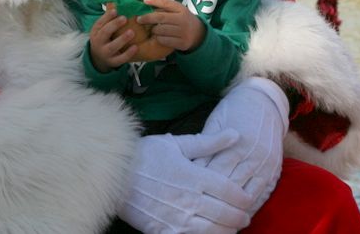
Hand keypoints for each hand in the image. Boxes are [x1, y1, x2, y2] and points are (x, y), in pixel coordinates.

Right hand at [89, 7, 136, 72]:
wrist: (99, 58)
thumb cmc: (104, 38)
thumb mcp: (102, 27)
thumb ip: (109, 16)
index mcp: (96, 31)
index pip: (100, 23)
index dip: (107, 16)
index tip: (116, 10)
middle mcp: (98, 42)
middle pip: (104, 34)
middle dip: (114, 25)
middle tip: (124, 18)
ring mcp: (105, 53)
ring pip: (112, 47)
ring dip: (122, 39)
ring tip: (132, 32)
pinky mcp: (113, 62)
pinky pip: (120, 59)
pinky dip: (128, 54)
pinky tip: (135, 47)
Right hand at [119, 130, 253, 233]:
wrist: (112, 174)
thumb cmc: (144, 155)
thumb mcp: (176, 143)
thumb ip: (208, 142)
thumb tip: (235, 134)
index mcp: (194, 176)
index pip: (230, 191)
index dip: (243, 198)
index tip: (247, 199)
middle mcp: (189, 200)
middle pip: (227, 214)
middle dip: (240, 217)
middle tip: (244, 217)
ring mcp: (177, 219)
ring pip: (213, 231)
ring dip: (227, 231)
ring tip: (230, 228)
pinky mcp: (164, 231)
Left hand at [138, 0, 205, 51]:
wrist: (197, 34)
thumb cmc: (181, 19)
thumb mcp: (177, 10)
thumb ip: (164, 5)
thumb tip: (146, 0)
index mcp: (181, 9)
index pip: (166, 3)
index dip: (154, 1)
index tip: (144, 2)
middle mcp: (183, 20)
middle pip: (161, 18)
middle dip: (148, 18)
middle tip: (139, 19)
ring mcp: (183, 32)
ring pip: (161, 30)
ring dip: (153, 30)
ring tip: (152, 29)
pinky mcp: (182, 43)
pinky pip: (164, 41)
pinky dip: (159, 38)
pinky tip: (158, 37)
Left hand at [195, 78, 288, 211]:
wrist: (264, 102)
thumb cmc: (233, 111)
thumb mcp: (215, 121)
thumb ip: (206, 144)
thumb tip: (189, 166)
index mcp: (235, 143)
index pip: (214, 171)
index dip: (199, 184)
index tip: (185, 194)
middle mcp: (252, 156)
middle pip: (230, 186)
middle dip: (213, 199)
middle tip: (196, 211)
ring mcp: (264, 165)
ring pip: (246, 195)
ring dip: (231, 207)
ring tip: (215, 219)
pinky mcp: (273, 171)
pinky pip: (261, 196)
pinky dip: (248, 207)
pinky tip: (236, 214)